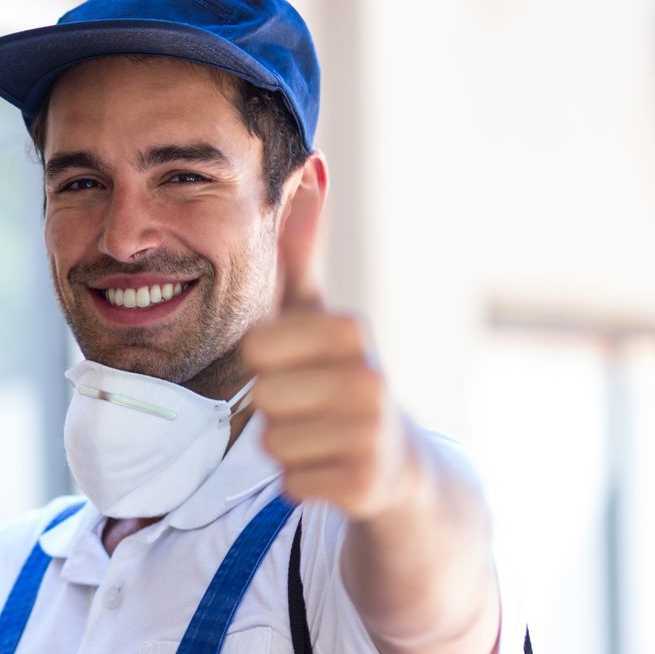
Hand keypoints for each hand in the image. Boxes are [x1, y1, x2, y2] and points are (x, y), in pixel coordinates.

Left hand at [239, 174, 421, 519]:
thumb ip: (302, 252)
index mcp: (351, 329)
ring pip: (273, 441)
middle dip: (274, 406)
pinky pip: (290, 481)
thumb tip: (308, 168)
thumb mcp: (320, 315)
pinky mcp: (365, 485)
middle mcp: (370, 377)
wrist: (398, 464)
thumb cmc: (341, 378)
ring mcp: (372, 433)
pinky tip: (331, 469)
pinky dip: (301, 481)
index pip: (256, 344)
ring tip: (321, 435)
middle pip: (261, 395)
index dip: (265, 359)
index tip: (297, 363)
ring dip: (286, 445)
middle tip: (310, 405)